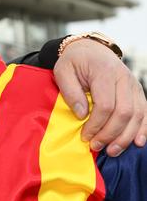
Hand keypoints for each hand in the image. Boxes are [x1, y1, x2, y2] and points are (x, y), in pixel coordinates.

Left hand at [54, 38, 146, 155]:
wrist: (90, 49)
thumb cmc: (74, 61)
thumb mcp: (63, 71)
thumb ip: (70, 92)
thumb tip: (81, 115)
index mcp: (104, 72)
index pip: (106, 104)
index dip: (96, 124)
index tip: (85, 136)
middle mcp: (124, 78)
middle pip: (124, 112)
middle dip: (110, 133)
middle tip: (95, 146)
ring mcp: (133, 85)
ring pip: (137, 115)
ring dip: (126, 136)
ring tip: (112, 150)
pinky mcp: (138, 92)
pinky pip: (145, 112)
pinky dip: (143, 129)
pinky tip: (137, 142)